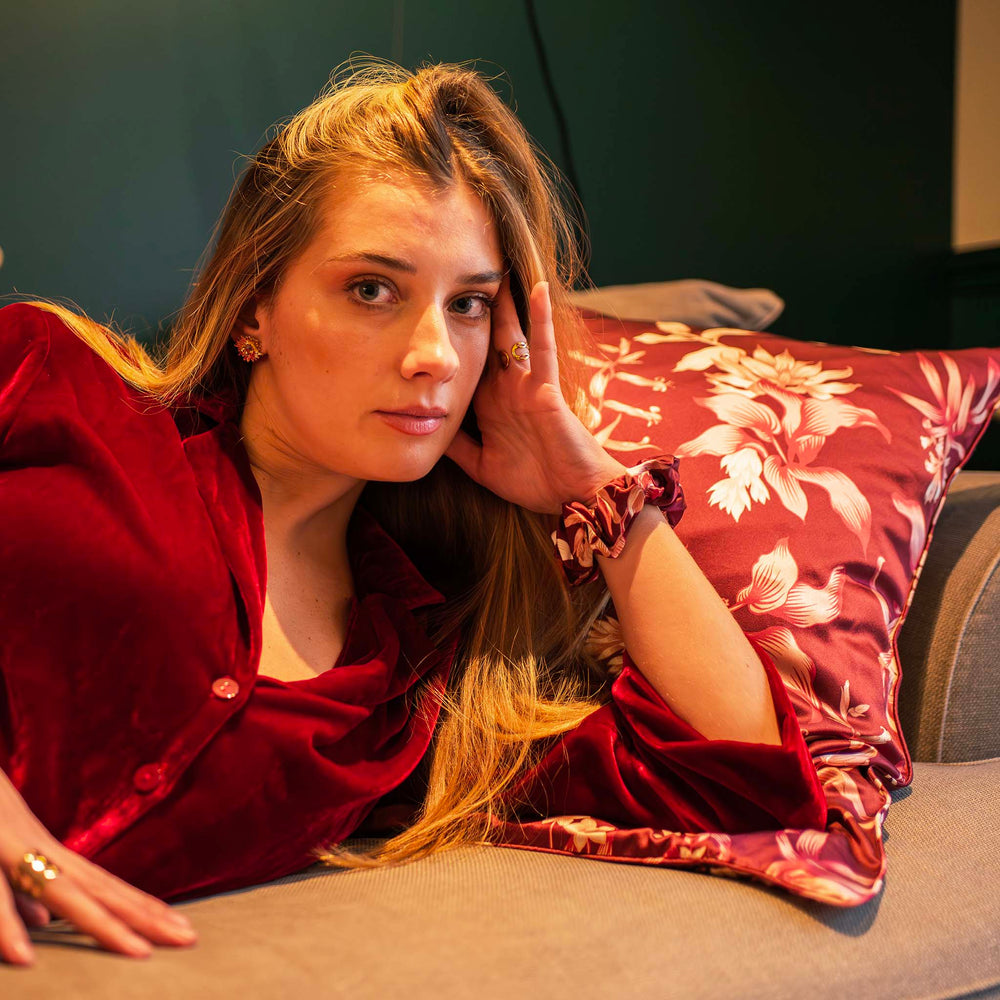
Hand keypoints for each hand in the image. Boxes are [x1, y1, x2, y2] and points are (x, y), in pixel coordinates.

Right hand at [0, 768, 196, 964]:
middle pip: (102, 890)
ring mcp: (14, 849)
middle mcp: (42, 850)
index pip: (106, 887)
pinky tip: (25, 958)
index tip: (182, 928)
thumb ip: (19, 893)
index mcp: (48, 855)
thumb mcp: (2, 854)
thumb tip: (41, 922)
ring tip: (139, 952)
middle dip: (146, 917)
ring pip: (65, 892)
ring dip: (102, 923)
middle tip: (190, 939)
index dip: (143, 908)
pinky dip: (6, 926)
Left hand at [445, 276, 626, 513]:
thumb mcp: (482, 466)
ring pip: (511, 335)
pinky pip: (543, 348)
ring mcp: (527, 385)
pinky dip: (541, 319)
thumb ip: (458, 447)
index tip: (431, 319)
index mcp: (492, 406)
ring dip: (503, 304)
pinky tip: (536, 288)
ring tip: (495, 266)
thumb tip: (427, 428)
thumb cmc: (534, 482)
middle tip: (456, 277)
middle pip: (486, 343)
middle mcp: (507, 389)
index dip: (452, 345)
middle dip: (474, 314)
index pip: (468, 368)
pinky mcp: (546, 388)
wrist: (573, 496)